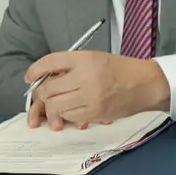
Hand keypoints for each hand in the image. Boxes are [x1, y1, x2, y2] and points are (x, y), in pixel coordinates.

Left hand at [24, 51, 168, 129]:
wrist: (145, 84)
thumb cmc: (120, 69)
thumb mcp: (95, 58)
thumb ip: (70, 66)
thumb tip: (44, 78)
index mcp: (86, 59)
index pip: (50, 62)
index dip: (35, 70)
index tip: (30, 76)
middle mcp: (86, 77)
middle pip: (48, 89)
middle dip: (40, 93)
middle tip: (42, 94)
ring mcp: (90, 97)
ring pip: (55, 106)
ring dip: (51, 107)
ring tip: (55, 105)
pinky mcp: (95, 112)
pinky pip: (69, 116)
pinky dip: (65, 114)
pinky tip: (70, 110)